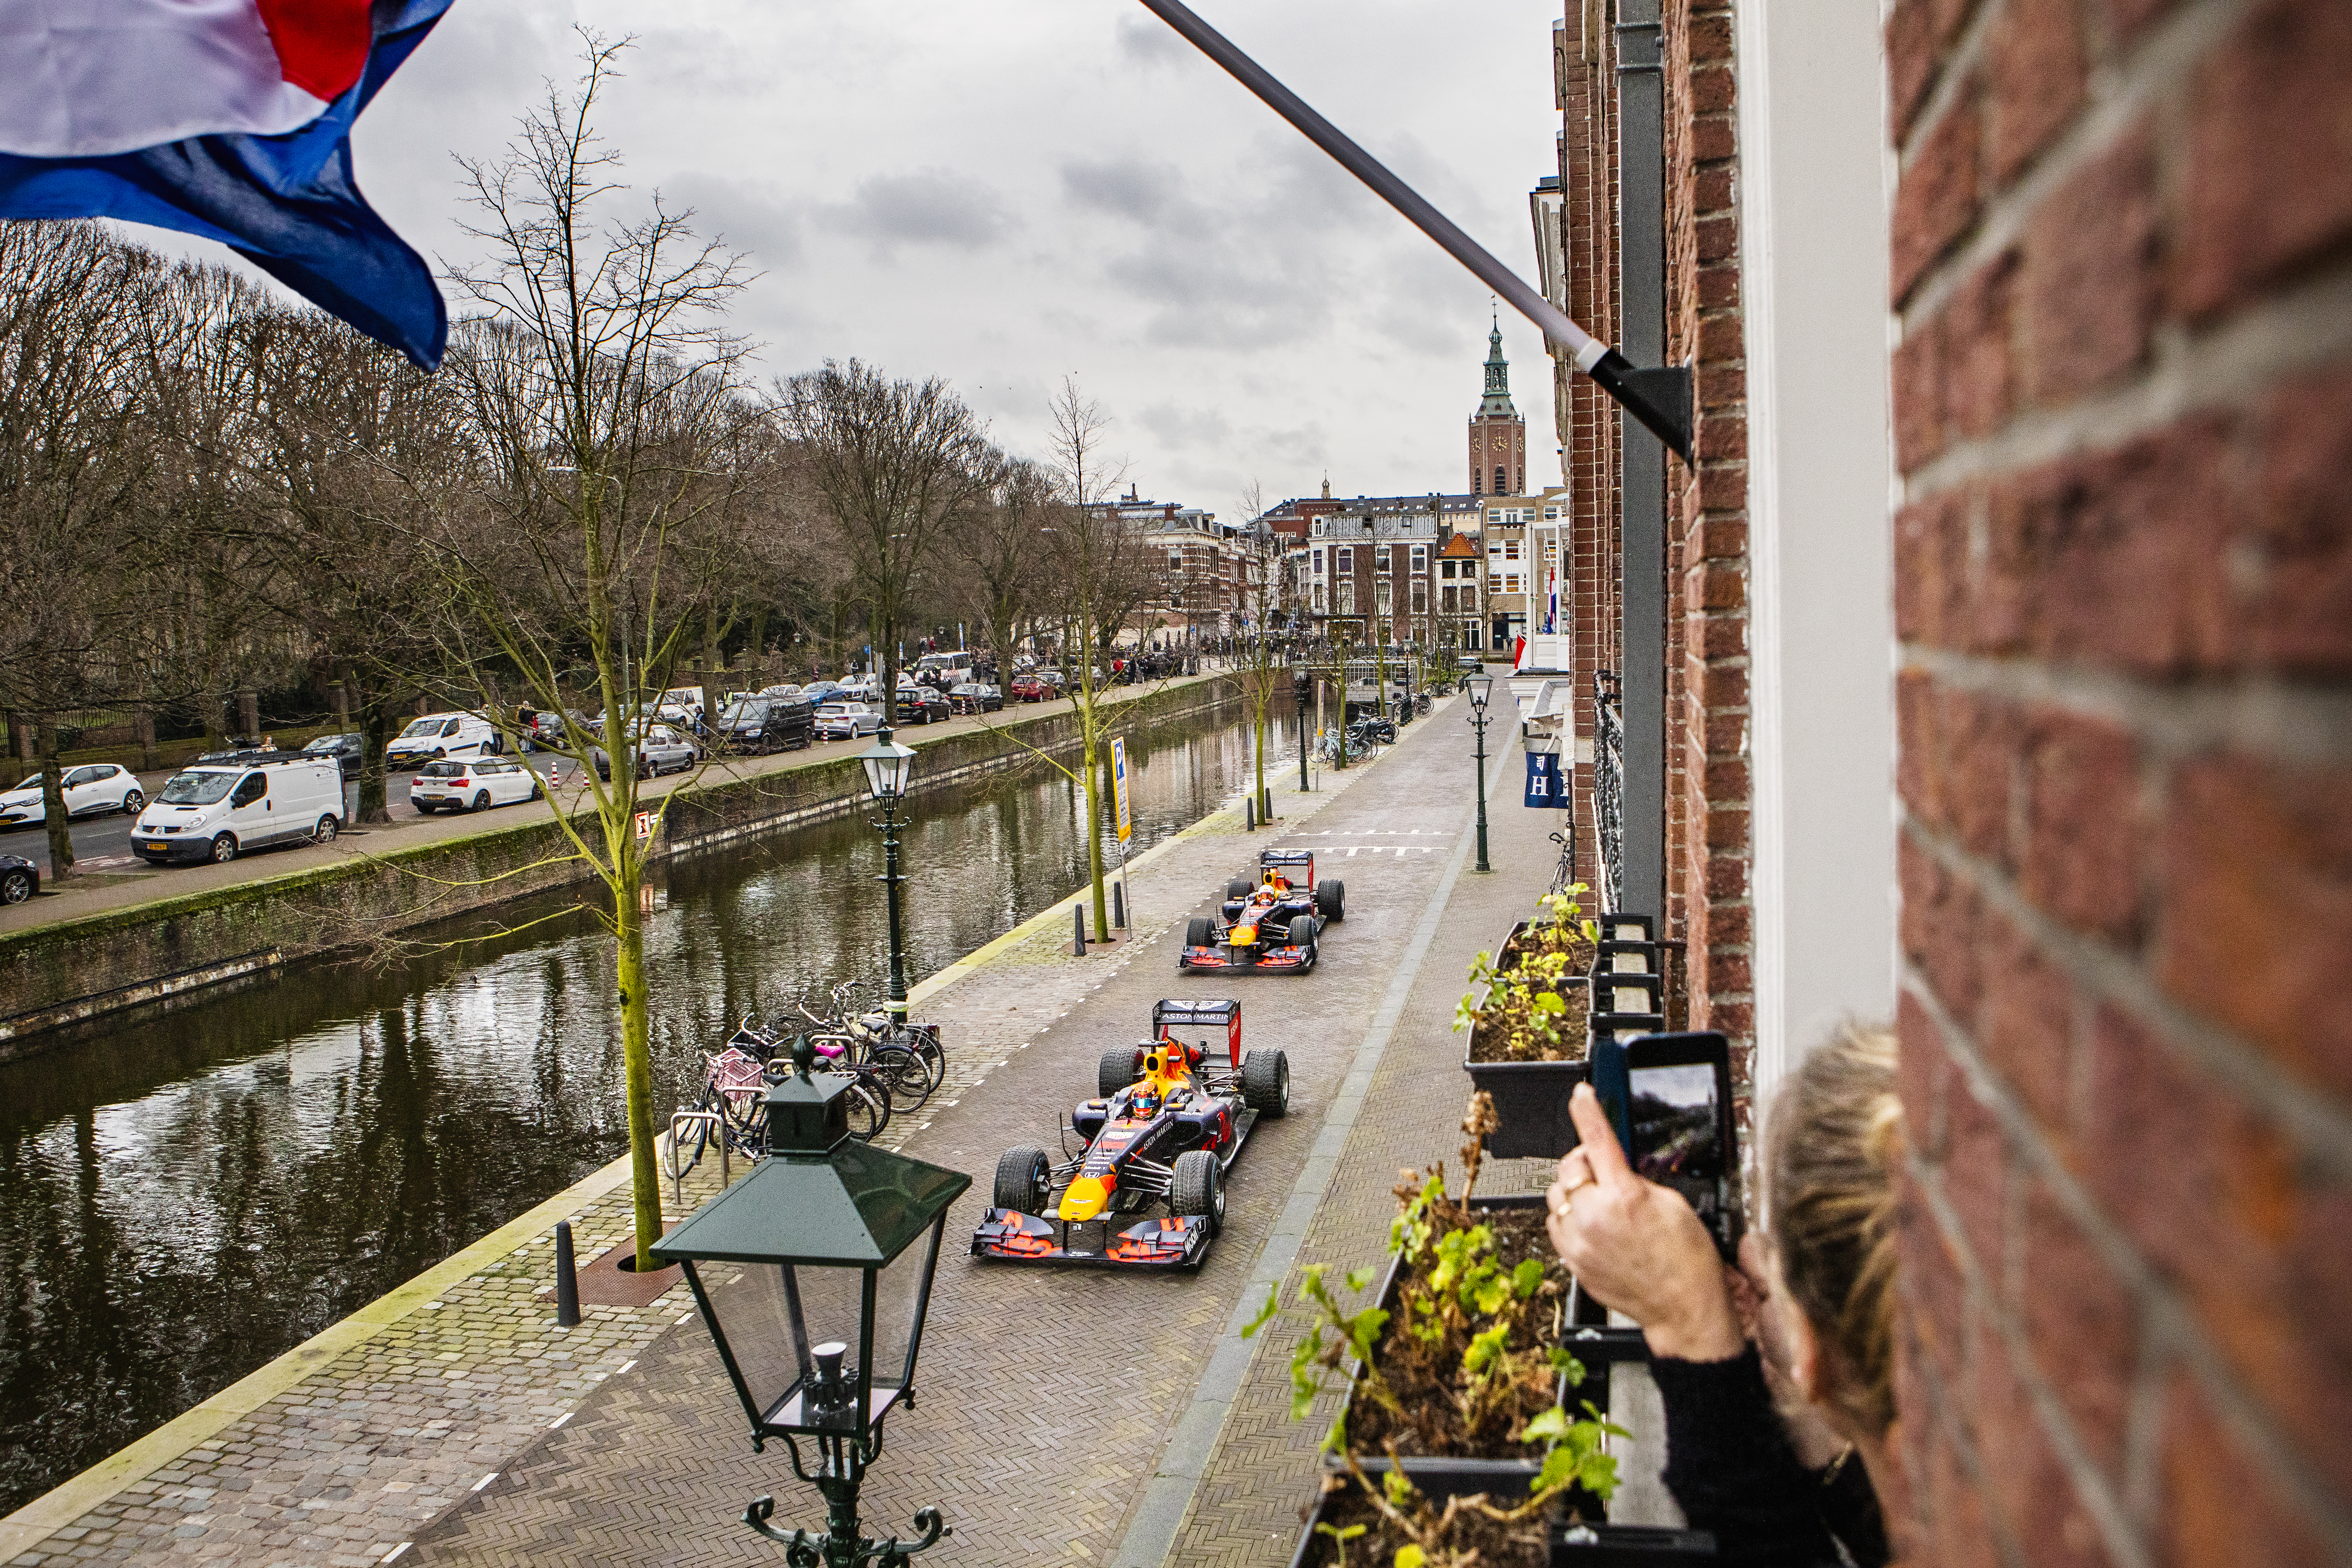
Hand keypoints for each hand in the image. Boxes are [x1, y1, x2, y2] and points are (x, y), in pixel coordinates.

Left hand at [1545, 1083, 1742, 1361]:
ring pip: (1557, 1197)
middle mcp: (1595, 1218)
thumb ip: (1637, 1179)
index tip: (1581, 1094)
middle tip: (1605, 1173)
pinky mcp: (1573, 1262)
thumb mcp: (1673, 1203)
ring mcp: (1580, 1242)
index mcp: (1624, 1196)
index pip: (1597, 1139)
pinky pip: (1557, 1226)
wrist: (1684, 1308)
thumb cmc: (1687, 1260)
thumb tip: (1617, 1165)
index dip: (1588, 1110)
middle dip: (1584, 1163)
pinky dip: (1570, 1220)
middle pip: (1568, 1168)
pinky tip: (1593, 1227)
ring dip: (1575, 1193)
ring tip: (1601, 1206)